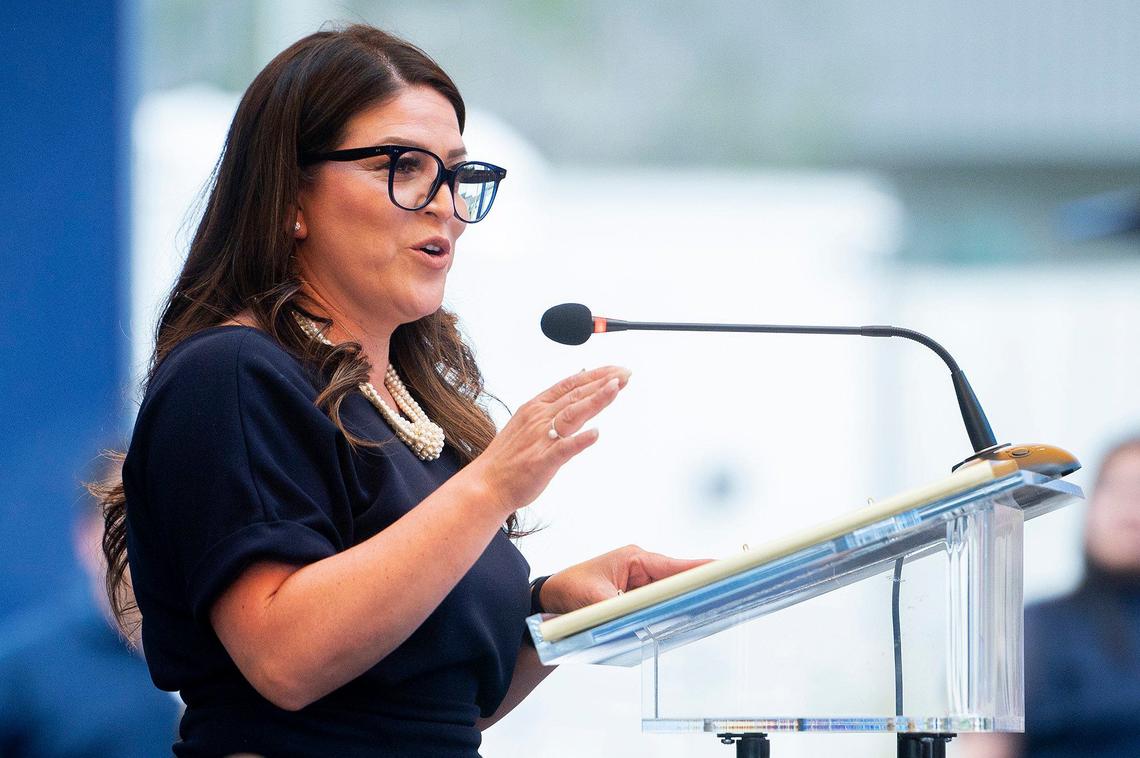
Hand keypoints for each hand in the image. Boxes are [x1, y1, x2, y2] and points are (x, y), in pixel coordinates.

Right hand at [466, 365, 631, 518]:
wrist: (486, 485)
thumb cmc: (508, 458)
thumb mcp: (527, 423)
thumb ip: (551, 407)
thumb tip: (574, 388)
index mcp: (535, 407)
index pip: (570, 385)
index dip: (595, 376)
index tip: (617, 370)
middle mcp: (539, 418)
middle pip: (576, 395)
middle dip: (604, 382)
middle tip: (626, 373)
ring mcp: (541, 439)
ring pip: (573, 414)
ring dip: (596, 399)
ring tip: (616, 387)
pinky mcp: (542, 461)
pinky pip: (563, 449)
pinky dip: (579, 440)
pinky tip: (596, 434)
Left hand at [539, 545, 711, 613]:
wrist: (552, 595)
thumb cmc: (570, 588)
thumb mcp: (593, 600)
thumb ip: (619, 609)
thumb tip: (643, 620)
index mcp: (636, 559)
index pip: (676, 566)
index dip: (701, 570)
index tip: (726, 569)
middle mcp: (643, 568)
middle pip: (679, 580)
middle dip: (700, 587)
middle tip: (726, 594)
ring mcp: (641, 582)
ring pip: (671, 593)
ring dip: (684, 601)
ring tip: (709, 608)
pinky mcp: (637, 596)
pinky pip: (659, 603)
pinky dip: (669, 610)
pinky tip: (681, 620)